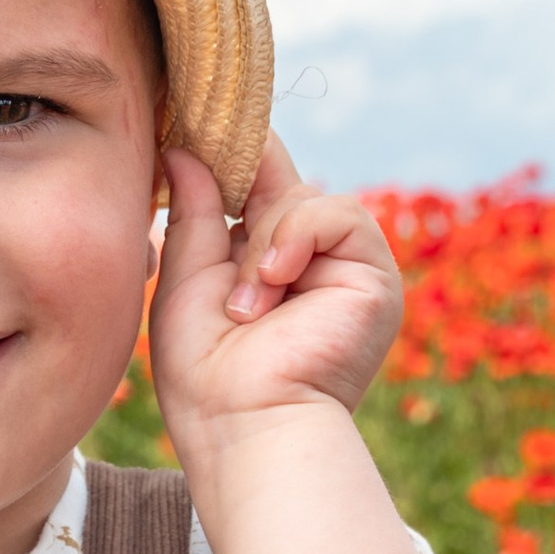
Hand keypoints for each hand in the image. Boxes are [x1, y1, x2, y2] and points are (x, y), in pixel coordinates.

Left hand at [149, 142, 404, 448]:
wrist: (243, 424)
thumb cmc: (205, 374)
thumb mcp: (186, 280)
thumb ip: (194, 214)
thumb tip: (180, 150)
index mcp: (263, 261)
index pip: (255, 181)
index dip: (233, 152)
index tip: (193, 128)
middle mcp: (307, 260)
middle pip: (279, 182)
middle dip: (241, 207)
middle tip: (222, 267)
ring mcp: (343, 267)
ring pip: (303, 197)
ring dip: (263, 242)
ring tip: (247, 308)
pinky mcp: (374, 275)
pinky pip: (335, 213)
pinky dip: (295, 237)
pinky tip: (274, 283)